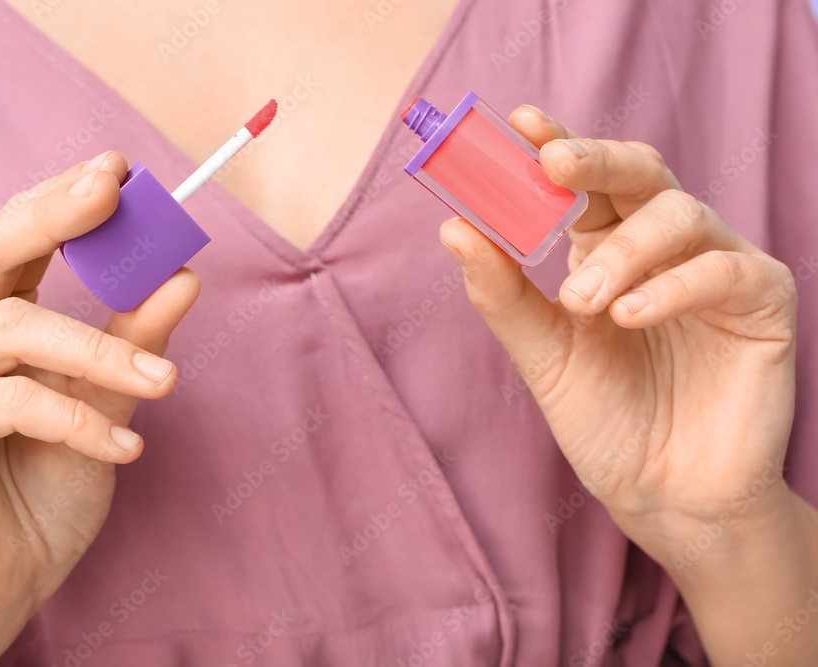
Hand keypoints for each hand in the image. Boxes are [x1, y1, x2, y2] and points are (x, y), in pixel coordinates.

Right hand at [0, 151, 198, 650]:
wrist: (5, 579)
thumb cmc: (50, 483)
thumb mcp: (107, 402)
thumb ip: (134, 341)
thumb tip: (180, 275)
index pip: (15, 236)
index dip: (60, 197)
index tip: (115, 168)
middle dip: (54, 215)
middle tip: (114, 191)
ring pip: (15, 326)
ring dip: (102, 351)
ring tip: (166, 387)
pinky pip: (10, 401)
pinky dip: (79, 420)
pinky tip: (125, 450)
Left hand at [439, 107, 797, 568]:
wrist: (662, 493)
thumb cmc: (604, 419)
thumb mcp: (541, 353)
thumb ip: (502, 293)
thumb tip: (454, 226)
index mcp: (607, 248)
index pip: (584, 184)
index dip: (557, 146)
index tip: (520, 123)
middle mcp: (663, 247)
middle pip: (639, 173)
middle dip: (594, 161)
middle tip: (552, 166)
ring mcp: (717, 267)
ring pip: (679, 215)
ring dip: (622, 251)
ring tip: (582, 300)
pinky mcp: (762, 301)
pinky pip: (724, 269)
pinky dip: (672, 286)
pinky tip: (628, 316)